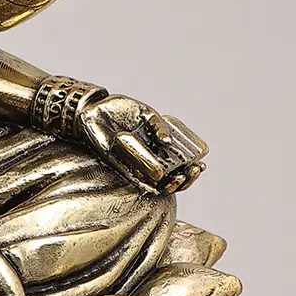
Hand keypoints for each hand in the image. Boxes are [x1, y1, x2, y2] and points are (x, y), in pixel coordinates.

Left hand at [78, 93, 206, 193]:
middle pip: (173, 179)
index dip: (192, 168)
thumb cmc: (121, 110)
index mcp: (160, 147)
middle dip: (186, 179)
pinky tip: (160, 175)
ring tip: (177, 176)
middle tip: (191, 171)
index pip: (181, 163)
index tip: (200, 164)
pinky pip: (139, 181)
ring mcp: (138, 166)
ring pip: (159, 184)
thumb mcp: (146, 113)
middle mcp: (152, 160)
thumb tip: (167, 142)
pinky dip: (150, 181)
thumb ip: (158, 125)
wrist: (95, 111)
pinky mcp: (123, 170)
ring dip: (171, 184)